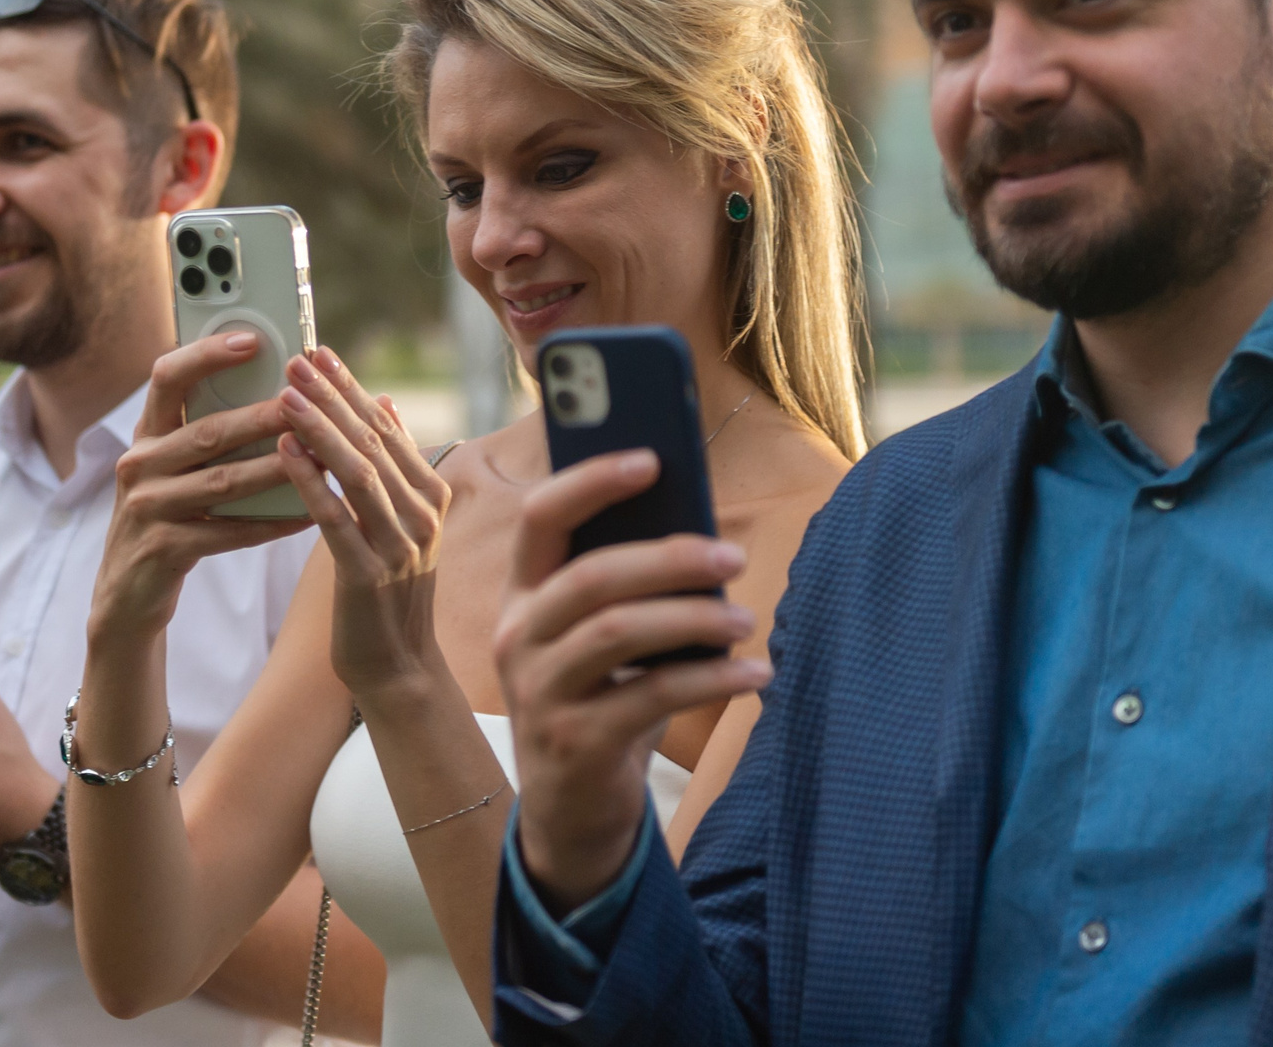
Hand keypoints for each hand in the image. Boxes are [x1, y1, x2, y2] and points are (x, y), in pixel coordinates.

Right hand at [89, 330, 317, 648]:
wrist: (126, 593)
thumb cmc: (167, 515)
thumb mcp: (172, 468)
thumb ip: (205, 430)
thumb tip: (280, 390)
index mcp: (146, 433)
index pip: (168, 377)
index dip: (207, 354)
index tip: (253, 338)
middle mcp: (139, 463)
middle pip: (207, 431)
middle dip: (261, 416)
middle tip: (307, 404)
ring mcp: (146, 507)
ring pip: (221, 482)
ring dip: (275, 469)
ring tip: (317, 456)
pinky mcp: (162, 548)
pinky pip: (228, 532)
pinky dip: (271, 523)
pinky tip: (308, 516)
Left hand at [272, 347, 455, 702]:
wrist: (396, 667)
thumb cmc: (388, 590)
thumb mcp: (402, 522)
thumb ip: (395, 465)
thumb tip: (385, 401)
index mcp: (431, 495)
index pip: (388, 427)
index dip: (352, 386)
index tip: (320, 350)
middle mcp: (423, 516)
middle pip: (373, 441)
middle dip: (333, 396)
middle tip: (295, 357)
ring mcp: (399, 546)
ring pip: (357, 473)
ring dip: (320, 429)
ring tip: (286, 393)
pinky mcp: (368, 575)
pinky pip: (335, 518)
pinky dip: (310, 481)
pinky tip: (284, 452)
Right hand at [493, 450, 766, 911]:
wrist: (571, 814)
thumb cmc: (602, 702)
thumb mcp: (603, 643)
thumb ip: (630, 590)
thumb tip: (705, 534)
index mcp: (522, 596)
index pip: (540, 519)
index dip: (591, 482)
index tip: (652, 459)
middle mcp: (517, 637)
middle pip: (591, 576)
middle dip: (668, 557)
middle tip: (732, 554)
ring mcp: (539, 692)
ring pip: (617, 631)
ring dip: (693, 617)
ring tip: (745, 617)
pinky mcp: (572, 742)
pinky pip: (649, 695)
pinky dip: (710, 680)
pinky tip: (755, 675)